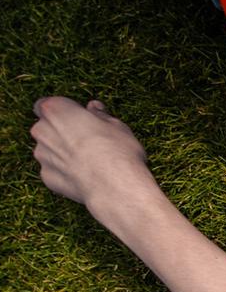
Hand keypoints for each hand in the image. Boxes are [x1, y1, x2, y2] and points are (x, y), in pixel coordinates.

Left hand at [30, 97, 153, 209]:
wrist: (115, 187)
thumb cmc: (117, 152)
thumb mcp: (117, 126)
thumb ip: (100, 116)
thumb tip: (94, 109)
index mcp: (56, 110)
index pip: (46, 105)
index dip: (63, 112)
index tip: (79, 118)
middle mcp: (42, 130)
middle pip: (47, 128)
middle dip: (63, 133)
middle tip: (89, 141)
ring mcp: (42, 154)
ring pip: (50, 150)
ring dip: (64, 153)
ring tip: (90, 163)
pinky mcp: (47, 176)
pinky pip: (55, 171)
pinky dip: (66, 173)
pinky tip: (85, 177)